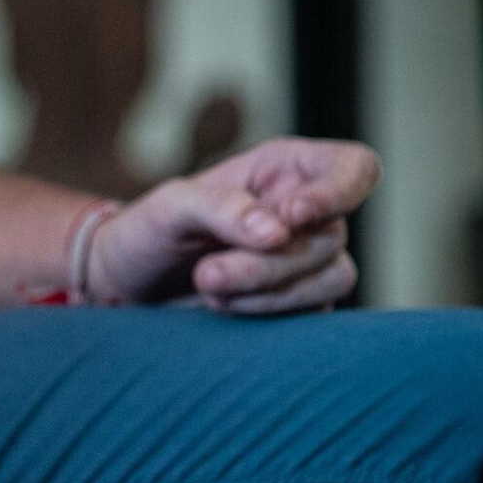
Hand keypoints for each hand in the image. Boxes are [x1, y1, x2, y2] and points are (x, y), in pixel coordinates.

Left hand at [87, 137, 380, 312]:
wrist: (128, 285)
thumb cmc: (148, 231)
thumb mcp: (171, 206)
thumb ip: (221, 206)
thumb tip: (279, 232)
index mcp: (283, 171)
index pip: (355, 168)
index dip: (340, 191)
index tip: (293, 216)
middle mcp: (304, 213)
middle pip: (331, 236)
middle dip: (268, 263)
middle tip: (206, 272)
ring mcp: (304, 261)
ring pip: (333, 278)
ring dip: (270, 292)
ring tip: (209, 289)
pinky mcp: (296, 303)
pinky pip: (314, 313)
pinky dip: (269, 314)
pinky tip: (223, 308)